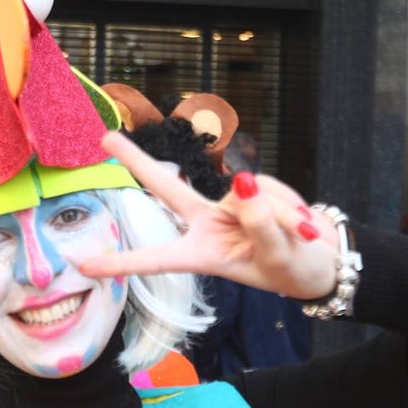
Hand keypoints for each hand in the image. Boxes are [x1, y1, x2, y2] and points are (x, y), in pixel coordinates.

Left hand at [80, 132, 339, 300]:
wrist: (323, 260)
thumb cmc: (294, 269)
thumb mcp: (279, 259)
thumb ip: (262, 226)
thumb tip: (245, 182)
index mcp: (203, 255)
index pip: (158, 259)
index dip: (122, 262)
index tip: (85, 266)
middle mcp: (207, 225)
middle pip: (168, 189)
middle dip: (138, 161)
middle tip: (104, 137)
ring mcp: (229, 204)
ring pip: (247, 191)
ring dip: (280, 213)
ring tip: (301, 235)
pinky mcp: (253, 188)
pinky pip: (267, 184)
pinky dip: (289, 203)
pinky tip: (301, 221)